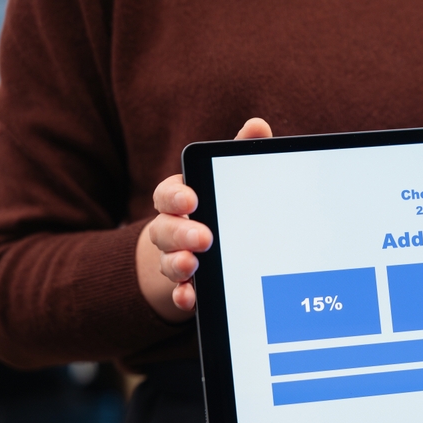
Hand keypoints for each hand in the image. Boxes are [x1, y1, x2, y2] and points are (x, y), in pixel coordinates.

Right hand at [136, 118, 272, 320]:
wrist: (210, 248)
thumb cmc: (221, 205)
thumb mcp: (231, 179)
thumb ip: (240, 154)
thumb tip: (258, 125)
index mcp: (183, 199)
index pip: (169, 194)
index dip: (176, 197)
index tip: (191, 199)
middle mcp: (173, 228)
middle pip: (165, 229)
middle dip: (181, 233)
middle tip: (203, 237)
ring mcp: (177, 257)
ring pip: (168, 261)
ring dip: (178, 264)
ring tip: (193, 266)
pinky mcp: (188, 284)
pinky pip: (179, 291)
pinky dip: (183, 295)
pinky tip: (191, 296)